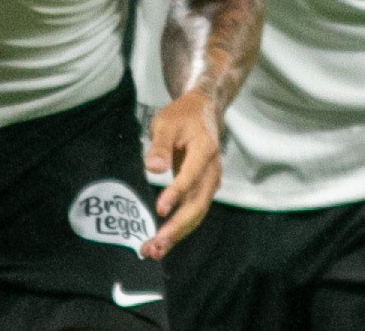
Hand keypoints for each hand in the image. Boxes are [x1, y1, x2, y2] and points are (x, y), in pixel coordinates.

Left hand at [141, 91, 220, 259]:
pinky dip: (179, 229)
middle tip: (155, 245)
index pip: (191, 177)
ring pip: (197, 214)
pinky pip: (194, 213)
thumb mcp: (166, 122)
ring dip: (177, 234)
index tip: (159, 210)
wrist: (203, 112)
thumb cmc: (181, 116)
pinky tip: (161, 242)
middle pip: (197, 204)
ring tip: (153, 252)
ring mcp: (210, 183)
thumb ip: (160, 145)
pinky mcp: (203, 190)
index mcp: (205, 150)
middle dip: (177, 227)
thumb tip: (152, 168)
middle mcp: (212, 171)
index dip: (176, 194)